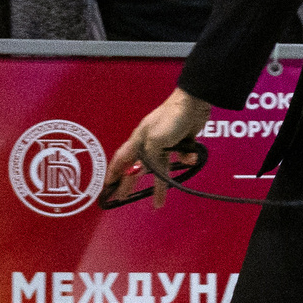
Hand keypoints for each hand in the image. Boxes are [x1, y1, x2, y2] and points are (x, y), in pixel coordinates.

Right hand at [103, 87, 212, 208]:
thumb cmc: (170, 119)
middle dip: (131, 182)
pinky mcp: (182, 140)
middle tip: (125, 197)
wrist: (194, 102)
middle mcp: (149, 142)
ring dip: (161, 181)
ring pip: (161, 165)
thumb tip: (152, 173)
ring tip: (159, 200)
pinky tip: (191, 158)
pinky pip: (182, 155)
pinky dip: (186, 158)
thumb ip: (151, 159)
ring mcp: (166, 141)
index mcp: (138, 140)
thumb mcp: (155, 140)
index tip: (107, 188)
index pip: (121, 160)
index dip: (113, 173)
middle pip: (138, 166)